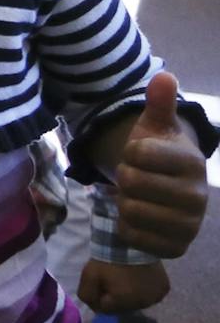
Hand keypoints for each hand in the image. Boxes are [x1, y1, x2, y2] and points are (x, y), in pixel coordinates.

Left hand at [79, 258, 170, 314]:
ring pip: (138, 302)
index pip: (106, 310)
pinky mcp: (165, 289)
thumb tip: (97, 309)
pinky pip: (151, 295)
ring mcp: (156, 297)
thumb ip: (87, 295)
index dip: (100, 296)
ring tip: (125, 278)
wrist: (130, 242)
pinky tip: (139, 278)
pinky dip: (144, 290)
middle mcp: (144, 304)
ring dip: (130, 295)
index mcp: (125, 303)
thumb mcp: (88, 275)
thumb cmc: (108, 259)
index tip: (101, 283)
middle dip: (115, 297)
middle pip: (123, 308)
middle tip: (113, 280)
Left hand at [114, 73, 207, 257]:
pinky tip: (140, 218)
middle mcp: (197, 196)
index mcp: (192, 162)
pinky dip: (126, 227)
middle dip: (125, 177)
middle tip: (137, 178)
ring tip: (139, 196)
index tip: (140, 155)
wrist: (166, 193)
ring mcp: (189, 225)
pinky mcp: (175, 247)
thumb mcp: (155, 128)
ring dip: (124, 202)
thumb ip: (159, 103)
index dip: (128, 152)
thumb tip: (164, 74)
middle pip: (131, 182)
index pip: (137, 153)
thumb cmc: (156, 157)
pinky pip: (131, 235)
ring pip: (129, 210)